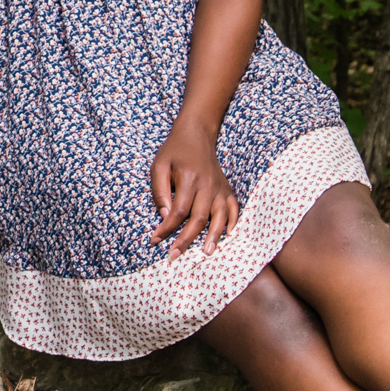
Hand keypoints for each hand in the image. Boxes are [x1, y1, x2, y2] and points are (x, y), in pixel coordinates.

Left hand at [148, 118, 236, 258]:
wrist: (196, 134)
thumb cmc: (174, 152)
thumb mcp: (159, 166)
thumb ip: (160, 192)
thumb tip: (165, 217)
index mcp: (189, 179)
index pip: (178, 211)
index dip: (166, 229)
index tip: (155, 241)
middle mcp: (207, 185)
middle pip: (199, 218)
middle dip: (186, 240)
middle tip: (175, 256)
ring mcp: (220, 188)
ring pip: (219, 216)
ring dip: (214, 236)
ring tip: (207, 253)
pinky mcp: (227, 189)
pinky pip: (234, 208)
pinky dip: (233, 223)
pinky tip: (229, 236)